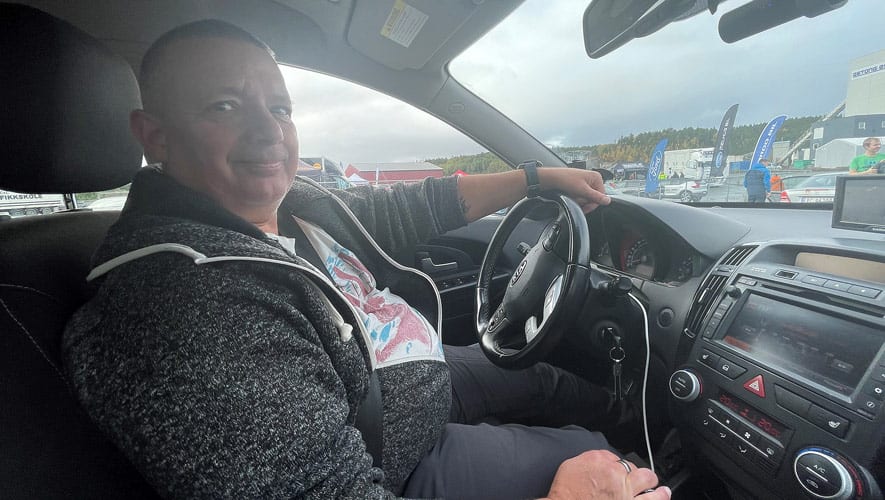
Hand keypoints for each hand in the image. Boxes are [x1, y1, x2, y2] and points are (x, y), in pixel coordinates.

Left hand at [537, 168, 611, 212]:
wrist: (552, 178)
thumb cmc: (566, 180)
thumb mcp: (582, 191)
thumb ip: (596, 197)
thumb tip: (608, 201)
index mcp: (597, 178)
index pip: (601, 196)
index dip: (593, 203)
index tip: (585, 207)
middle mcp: (593, 179)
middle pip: (594, 198)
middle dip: (585, 201)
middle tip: (577, 200)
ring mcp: (586, 182)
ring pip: (587, 198)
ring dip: (580, 200)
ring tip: (572, 196)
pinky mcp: (580, 186)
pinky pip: (582, 196)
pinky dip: (577, 198)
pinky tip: (571, 196)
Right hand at [542, 450, 670, 499]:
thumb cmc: (564, 493)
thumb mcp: (570, 466)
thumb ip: (586, 461)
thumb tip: (596, 462)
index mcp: (600, 461)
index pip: (616, 457)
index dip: (619, 466)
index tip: (619, 472)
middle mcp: (616, 474)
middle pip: (637, 468)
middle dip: (640, 474)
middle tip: (642, 480)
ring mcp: (625, 492)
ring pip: (649, 482)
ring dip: (656, 486)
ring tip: (662, 490)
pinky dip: (659, 497)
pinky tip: (663, 495)